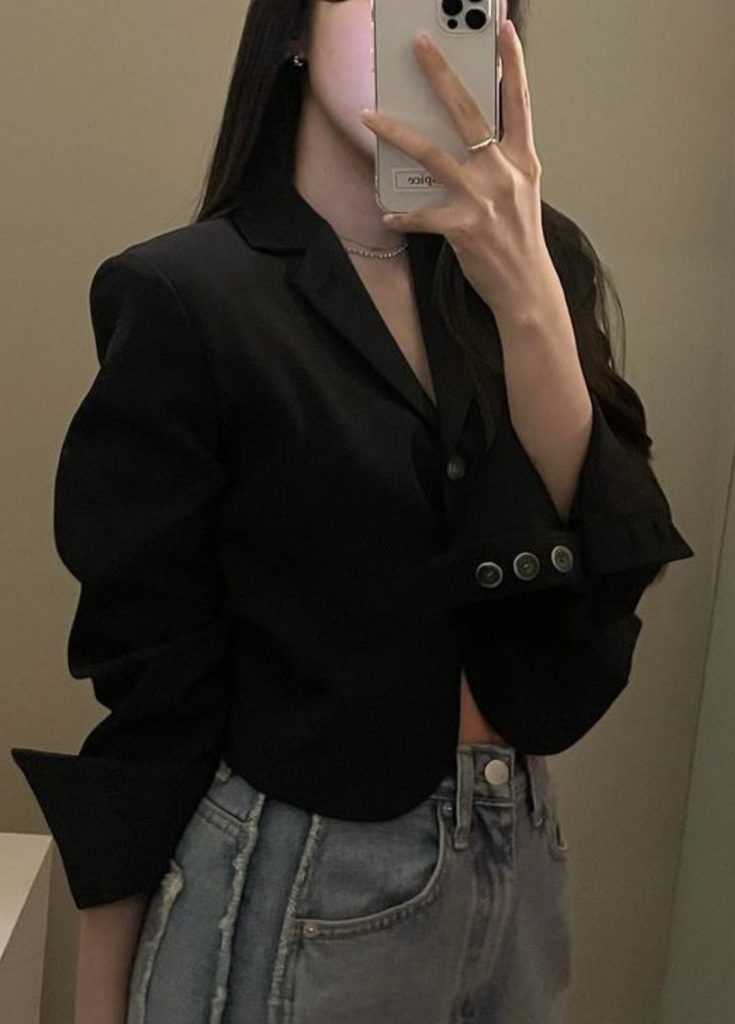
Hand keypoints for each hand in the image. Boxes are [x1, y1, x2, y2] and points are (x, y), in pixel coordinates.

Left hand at [361, 19, 555, 324]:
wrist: (526, 286)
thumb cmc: (519, 239)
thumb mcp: (520, 191)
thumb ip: (501, 160)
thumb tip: (469, 136)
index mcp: (521, 160)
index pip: (519, 102)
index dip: (513, 63)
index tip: (504, 28)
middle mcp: (503, 172)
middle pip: (467, 112)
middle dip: (440, 74)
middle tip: (418, 46)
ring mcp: (482, 199)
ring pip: (431, 153)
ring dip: (396, 132)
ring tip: (369, 116)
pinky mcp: (463, 227)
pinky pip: (422, 214)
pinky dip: (403, 214)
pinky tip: (388, 213)